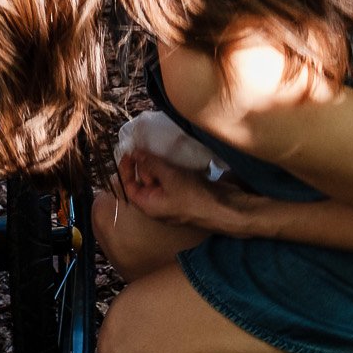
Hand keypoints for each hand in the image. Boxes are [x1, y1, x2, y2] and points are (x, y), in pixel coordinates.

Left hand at [117, 147, 239, 233]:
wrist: (225, 208)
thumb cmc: (193, 196)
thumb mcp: (169, 176)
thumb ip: (151, 164)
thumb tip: (135, 153)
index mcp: (149, 205)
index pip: (129, 187)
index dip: (126, 170)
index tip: (129, 152)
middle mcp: (159, 204)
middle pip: (145, 181)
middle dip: (145, 163)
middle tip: (147, 145)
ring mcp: (174, 198)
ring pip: (160, 178)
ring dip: (160, 163)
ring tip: (161, 147)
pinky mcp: (187, 193)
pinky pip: (174, 178)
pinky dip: (173, 167)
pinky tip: (176, 155)